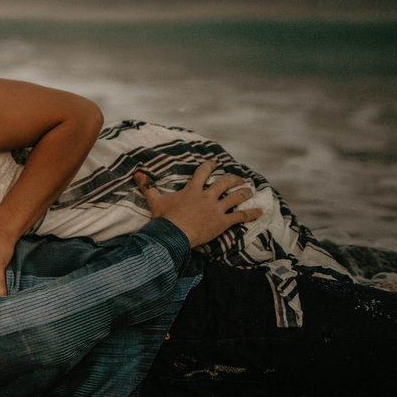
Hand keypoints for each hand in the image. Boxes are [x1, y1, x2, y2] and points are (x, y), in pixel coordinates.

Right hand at [133, 160, 261, 247]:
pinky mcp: (222, 222)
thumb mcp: (155, 200)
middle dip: (233, 179)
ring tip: (249, 190)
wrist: (174, 234)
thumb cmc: (164, 218)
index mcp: (193, 190)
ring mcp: (216, 209)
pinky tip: (260, 211)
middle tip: (238, 178)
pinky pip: (240, 216)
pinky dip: (251, 213)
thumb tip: (136, 173)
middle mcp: (207, 196)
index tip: (215, 162)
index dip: (210, 165)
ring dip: (244, 193)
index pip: (203, 172)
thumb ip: (147, 186)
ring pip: (235, 197)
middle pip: (224, 183)